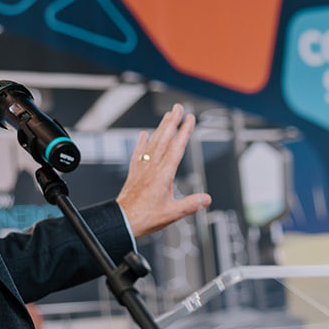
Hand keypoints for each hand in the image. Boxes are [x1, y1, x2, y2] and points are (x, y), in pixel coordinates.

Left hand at [117, 103, 211, 237]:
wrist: (122, 221)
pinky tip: (143, 134)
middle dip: (172, 122)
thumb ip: (191, 204)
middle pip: (164, 139)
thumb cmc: (144, 217)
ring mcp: (142, 169)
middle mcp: (152, 168)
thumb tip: (206, 199)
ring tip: (166, 116)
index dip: (184, 131)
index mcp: (163, 174)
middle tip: (177, 108)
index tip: (189, 118)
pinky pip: (138, 153)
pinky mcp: (134, 173)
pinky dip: (141, 142)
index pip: (176, 147)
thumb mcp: (173, 213)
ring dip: (160, 128)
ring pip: (152, 143)